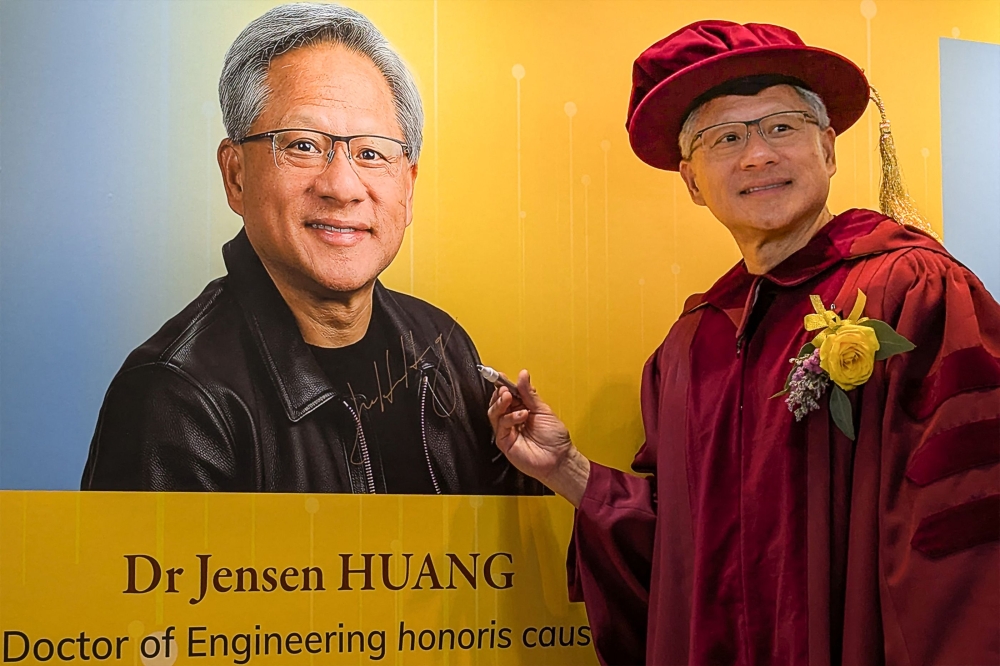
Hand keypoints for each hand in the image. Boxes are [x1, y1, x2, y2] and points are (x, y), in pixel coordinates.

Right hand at [487, 370, 589, 505]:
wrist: (559, 459)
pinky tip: (521, 415)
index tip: (500, 376)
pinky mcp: (505, 442)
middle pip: (497, 403)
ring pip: (494, 413)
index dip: (503, 384)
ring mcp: (508, 431)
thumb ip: (530, 393)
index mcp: (522, 409)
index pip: (508, 394)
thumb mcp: (543, 410)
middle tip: (506, 389)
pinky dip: (509, 418)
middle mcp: (513, 419)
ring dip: (500, 403)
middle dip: (500, 393)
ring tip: (509, 397)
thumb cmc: (555, 439)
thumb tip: (523, 375)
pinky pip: (500, 426)